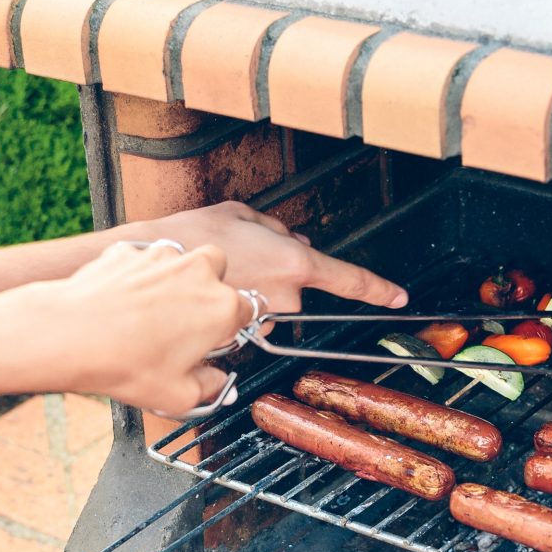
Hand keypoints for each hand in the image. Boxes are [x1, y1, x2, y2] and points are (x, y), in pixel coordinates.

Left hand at [36, 240, 252, 417]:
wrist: (71, 335)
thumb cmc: (125, 363)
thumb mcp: (178, 396)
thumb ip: (209, 388)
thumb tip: (214, 383)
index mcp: (222, 307)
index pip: (248, 309)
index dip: (232, 327)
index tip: (217, 340)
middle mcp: (198, 272)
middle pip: (219, 270)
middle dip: (209, 289)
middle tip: (188, 320)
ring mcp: (162, 256)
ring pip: (182, 258)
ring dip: (176, 277)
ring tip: (155, 310)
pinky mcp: (130, 251)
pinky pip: (143, 259)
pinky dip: (138, 274)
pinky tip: (123, 301)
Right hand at [140, 201, 403, 312]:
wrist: (153, 269)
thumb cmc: (191, 237)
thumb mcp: (240, 214)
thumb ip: (276, 229)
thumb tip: (291, 238)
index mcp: (295, 263)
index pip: (349, 280)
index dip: (378, 289)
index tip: (398, 298)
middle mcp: (285, 298)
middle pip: (296, 290)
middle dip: (277, 275)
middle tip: (242, 257)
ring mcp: (261, 321)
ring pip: (268, 306)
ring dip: (251, 292)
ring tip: (219, 274)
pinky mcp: (237, 337)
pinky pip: (244, 320)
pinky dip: (231, 309)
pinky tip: (210, 293)